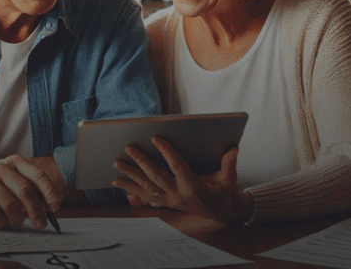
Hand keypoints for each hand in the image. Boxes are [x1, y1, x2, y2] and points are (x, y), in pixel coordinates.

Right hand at [0, 155, 64, 229]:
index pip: (37, 174)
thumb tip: (52, 205)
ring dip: (17, 219)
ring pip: (9, 203)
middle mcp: (0, 167)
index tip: (56, 206)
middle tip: (41, 224)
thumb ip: (35, 193)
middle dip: (36, 210)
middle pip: (25, 190)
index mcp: (15, 162)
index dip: (49, 191)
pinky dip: (1, 222)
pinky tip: (0, 222)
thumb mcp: (18, 187)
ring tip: (17, 223)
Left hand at [112, 136, 253, 224]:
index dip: (167, 152)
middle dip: (141, 161)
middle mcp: (177, 194)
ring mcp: (169, 200)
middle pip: (156, 176)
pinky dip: (130, 189)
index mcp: (192, 186)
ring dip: (130, 175)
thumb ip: (229, 163)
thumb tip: (233, 148)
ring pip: (146, 186)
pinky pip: (144, 195)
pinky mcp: (165, 202)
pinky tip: (117, 182)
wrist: (221, 213)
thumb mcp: (229, 178)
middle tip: (129, 148)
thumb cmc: (224, 192)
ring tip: (117, 163)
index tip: (156, 138)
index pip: (177, 166)